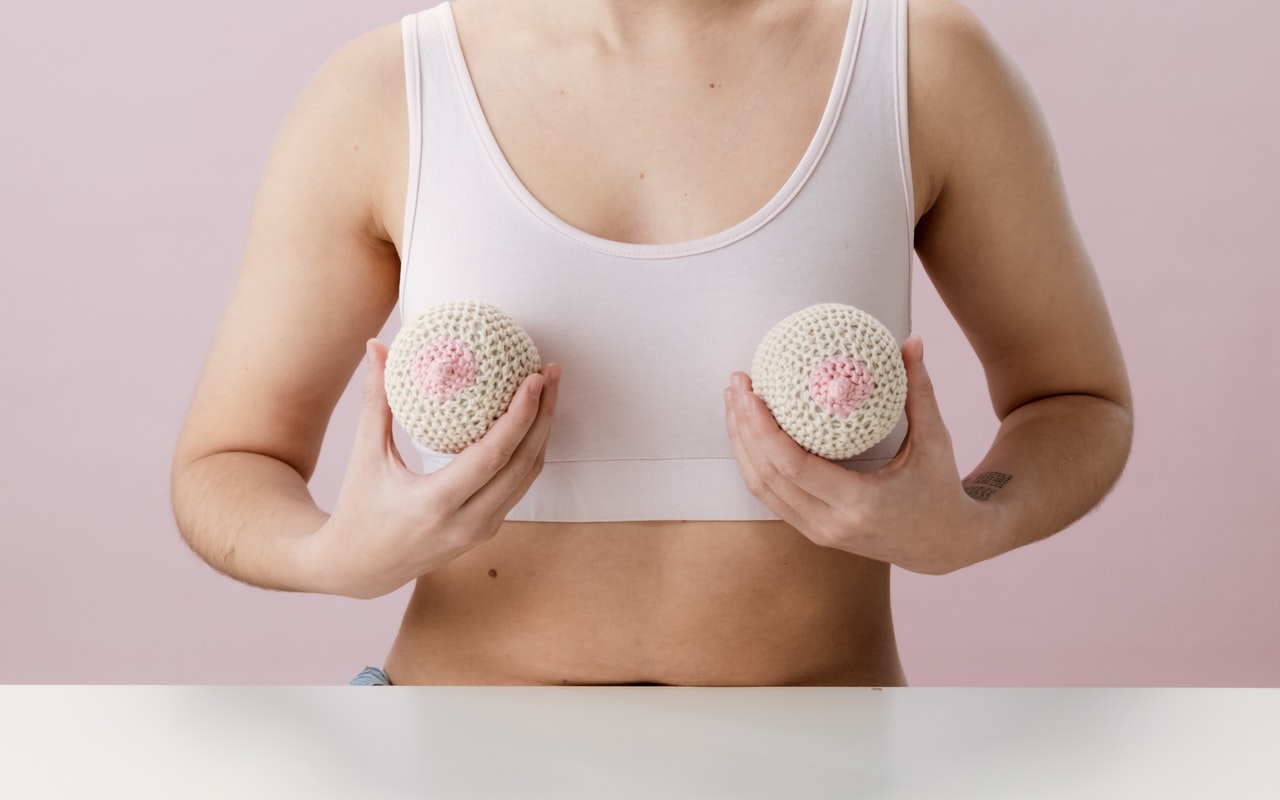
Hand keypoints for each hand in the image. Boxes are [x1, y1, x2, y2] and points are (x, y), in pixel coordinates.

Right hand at [308, 339, 560, 598]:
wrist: (361, 570)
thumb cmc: (359, 511)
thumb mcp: (366, 457)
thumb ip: (376, 401)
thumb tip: (378, 347)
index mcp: (436, 504)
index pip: (492, 456)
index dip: (520, 416)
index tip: (534, 379)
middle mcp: (467, 521)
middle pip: (523, 464)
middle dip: (543, 414)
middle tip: (549, 372)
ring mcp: (482, 531)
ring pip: (527, 477)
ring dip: (542, 431)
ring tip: (547, 389)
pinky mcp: (487, 531)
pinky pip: (518, 486)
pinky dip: (529, 452)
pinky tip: (530, 421)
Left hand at [724, 336, 992, 574]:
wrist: (943, 545)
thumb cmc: (940, 489)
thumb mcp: (935, 441)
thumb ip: (919, 391)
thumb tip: (912, 341)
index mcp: (858, 504)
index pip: (792, 466)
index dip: (762, 428)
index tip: (751, 390)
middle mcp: (830, 524)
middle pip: (766, 476)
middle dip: (742, 428)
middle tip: (736, 385)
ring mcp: (817, 533)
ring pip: (761, 489)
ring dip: (740, 445)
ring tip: (734, 402)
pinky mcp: (812, 532)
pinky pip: (771, 496)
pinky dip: (753, 462)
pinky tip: (748, 431)